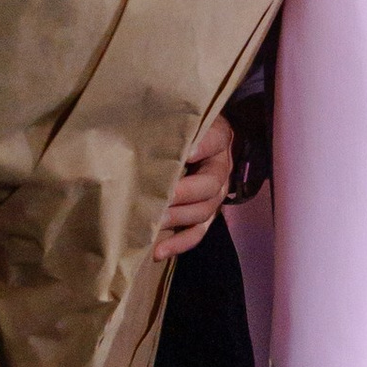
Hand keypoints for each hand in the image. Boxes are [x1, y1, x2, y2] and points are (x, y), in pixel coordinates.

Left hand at [153, 111, 233, 261]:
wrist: (198, 141)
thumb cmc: (183, 127)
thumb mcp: (181, 115)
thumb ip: (171, 121)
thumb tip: (146, 131)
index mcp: (218, 140)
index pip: (214, 141)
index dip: (201, 147)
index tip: (186, 153)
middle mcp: (221, 169)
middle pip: (210, 185)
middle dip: (184, 193)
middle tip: (161, 197)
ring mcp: (215, 196)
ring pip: (204, 211)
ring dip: (179, 218)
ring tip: (154, 222)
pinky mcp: (205, 216)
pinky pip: (197, 233)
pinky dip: (179, 243)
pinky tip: (158, 251)